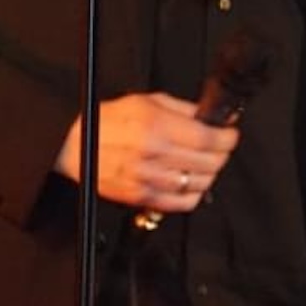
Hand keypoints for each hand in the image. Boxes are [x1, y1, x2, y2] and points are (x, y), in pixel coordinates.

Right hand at [52, 92, 240, 212]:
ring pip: (199, 184)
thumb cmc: (109, 121)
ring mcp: (145, 179)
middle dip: (222, 153)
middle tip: (220, 146)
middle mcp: (152, 155)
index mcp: (155, 127)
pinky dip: (194, 193)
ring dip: (210, 173)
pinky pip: (182, 203)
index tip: (230, 134)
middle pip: (209, 162)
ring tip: (205, 163)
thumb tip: (215, 116)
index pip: (208, 139)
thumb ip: (185, 110)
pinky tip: (191, 181)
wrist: (75, 146)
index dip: (228, 137)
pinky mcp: (139, 197)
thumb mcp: (148, 102)